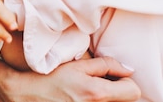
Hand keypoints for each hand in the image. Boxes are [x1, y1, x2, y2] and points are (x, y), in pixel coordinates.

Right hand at [0, 57, 140, 101]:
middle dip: (118, 92)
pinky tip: (84, 100)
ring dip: (108, 99)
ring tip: (90, 94)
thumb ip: (106, 65)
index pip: (133, 91)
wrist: (29, 96)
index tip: (113, 79)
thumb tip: (129, 70)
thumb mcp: (78, 65)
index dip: (126, 82)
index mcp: (98, 93)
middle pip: (126, 101)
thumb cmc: (52, 78)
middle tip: (100, 86)